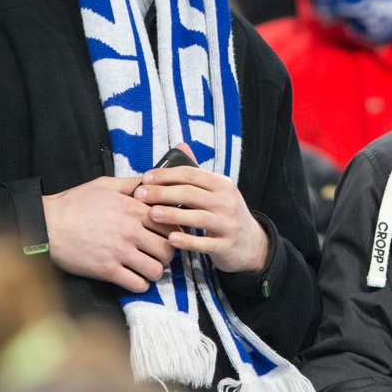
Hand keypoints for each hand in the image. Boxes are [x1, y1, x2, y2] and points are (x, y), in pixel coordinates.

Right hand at [42, 175, 174, 291]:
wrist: (46, 225)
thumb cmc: (73, 204)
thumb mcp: (104, 185)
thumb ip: (130, 185)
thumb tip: (148, 182)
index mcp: (133, 209)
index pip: (170, 225)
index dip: (173, 233)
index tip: (167, 237)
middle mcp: (130, 231)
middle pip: (167, 249)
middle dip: (167, 254)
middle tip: (159, 255)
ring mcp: (119, 252)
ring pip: (156, 270)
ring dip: (155, 271)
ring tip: (148, 268)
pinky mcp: (107, 270)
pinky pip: (137, 284)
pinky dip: (140, 284)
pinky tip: (134, 278)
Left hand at [136, 143, 268, 272]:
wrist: (251, 243)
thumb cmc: (225, 213)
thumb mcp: (217, 190)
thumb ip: (197, 171)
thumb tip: (181, 146)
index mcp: (222, 184)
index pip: (191, 174)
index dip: (166, 175)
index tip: (145, 178)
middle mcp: (227, 202)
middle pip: (191, 194)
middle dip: (162, 193)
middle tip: (140, 196)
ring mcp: (228, 224)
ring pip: (198, 217)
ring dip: (172, 215)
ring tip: (151, 214)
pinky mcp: (225, 245)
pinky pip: (204, 243)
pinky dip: (187, 241)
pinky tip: (171, 238)